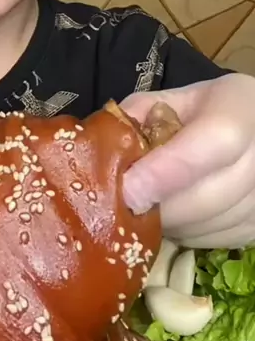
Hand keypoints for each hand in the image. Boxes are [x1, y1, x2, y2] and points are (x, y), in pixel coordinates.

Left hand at [121, 74, 254, 248]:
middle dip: (155, 206)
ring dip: (167, 222)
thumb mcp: (174, 98)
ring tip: (150, 202)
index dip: (166, 172)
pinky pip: (210, 241)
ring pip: (205, 226)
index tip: (127, 191)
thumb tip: (101, 149)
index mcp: (240, 109)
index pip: (212, 143)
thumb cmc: (205, 112)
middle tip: (121, 203)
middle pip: (206, 197)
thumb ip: (139, 115)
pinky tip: (176, 213)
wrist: (252, 130)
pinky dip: (184, 233)